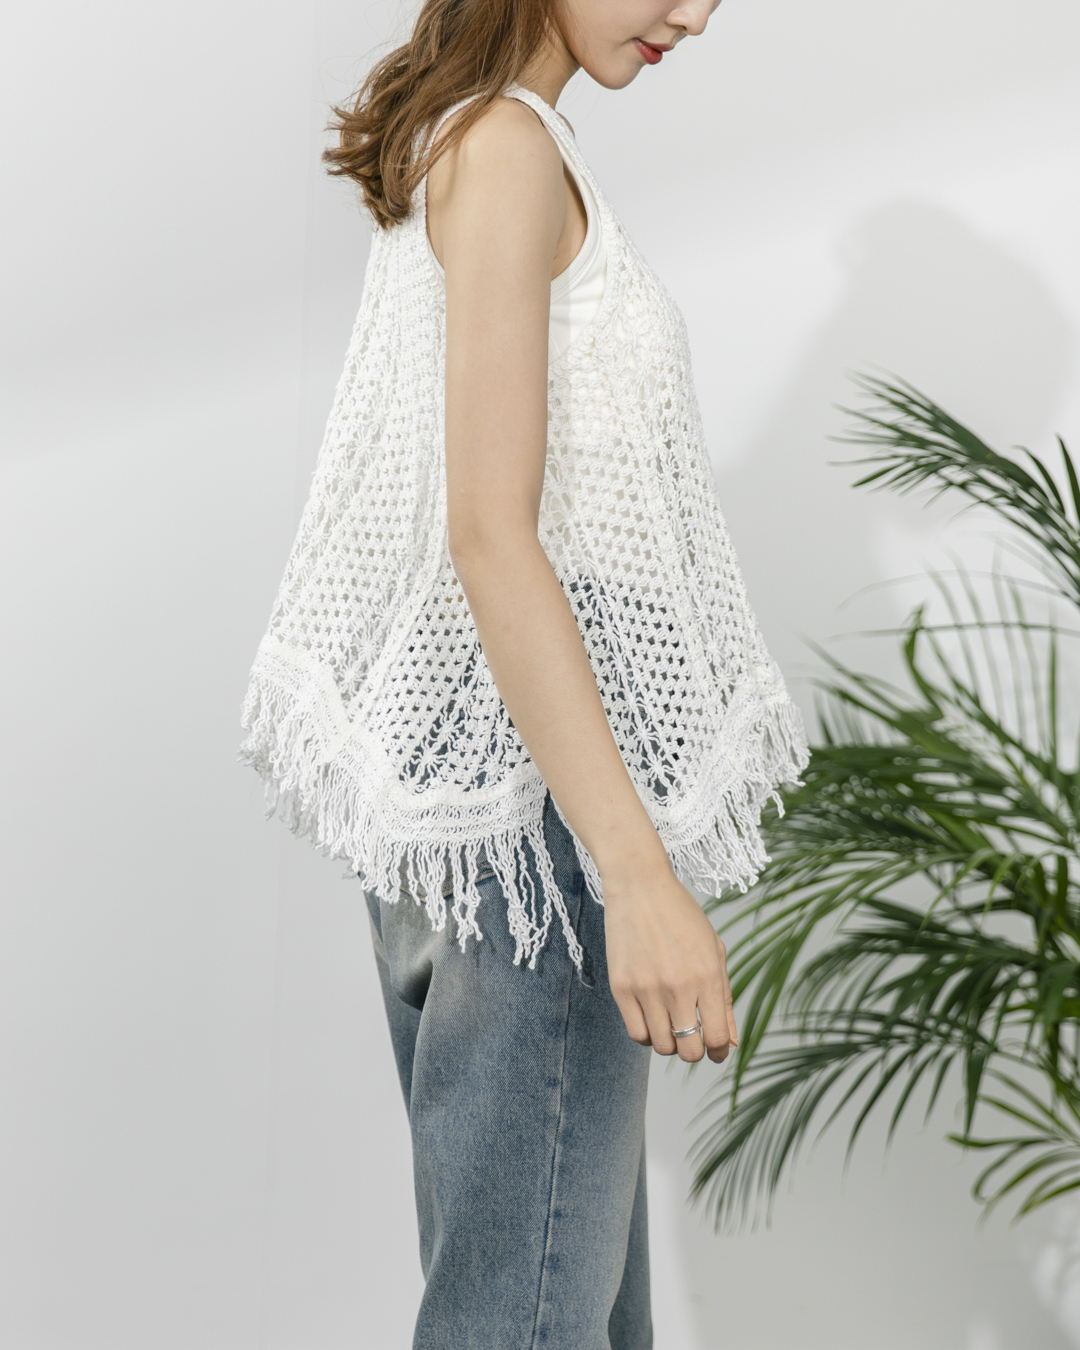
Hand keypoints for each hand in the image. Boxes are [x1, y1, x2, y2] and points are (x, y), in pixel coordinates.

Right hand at [603, 866, 737, 1063]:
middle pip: (689, 1050)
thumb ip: (724, 997)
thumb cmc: (681, 916)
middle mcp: (678, 986)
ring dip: (670, 1043)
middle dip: (694, 1051)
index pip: (717, 1038)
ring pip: (662, 1046)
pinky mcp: (621, 987)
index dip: (718, 1051)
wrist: (640, 886)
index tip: (715, 1048)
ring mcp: (647, 988)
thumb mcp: (714, 950)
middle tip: (692, 1038)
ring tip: (670, 1023)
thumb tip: (729, 1040)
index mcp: (707, 976)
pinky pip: (636, 1033)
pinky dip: (647, 1034)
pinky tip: (652, 1018)